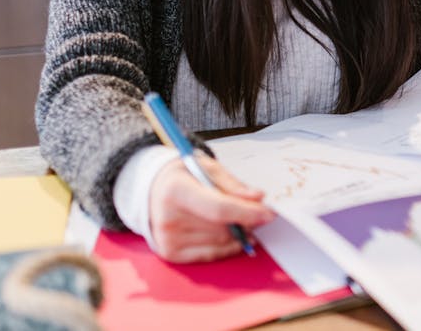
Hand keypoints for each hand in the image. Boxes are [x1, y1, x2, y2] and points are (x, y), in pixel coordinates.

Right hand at [146, 156, 274, 262]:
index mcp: (176, 190)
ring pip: (220, 242)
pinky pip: (211, 254)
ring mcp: (168, 239)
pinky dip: (227, 246)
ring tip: (242, 220)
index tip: (269, 213)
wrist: (151, 190)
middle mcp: (168, 218)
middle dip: (246, 221)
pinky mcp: (171, 254)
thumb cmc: (182, 176)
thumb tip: (258, 198)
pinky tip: (234, 235)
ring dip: (238, 233)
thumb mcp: (205, 167)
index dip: (247, 213)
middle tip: (259, 213)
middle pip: (222, 228)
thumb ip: (232, 184)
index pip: (218, 208)